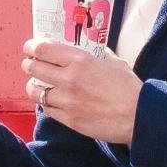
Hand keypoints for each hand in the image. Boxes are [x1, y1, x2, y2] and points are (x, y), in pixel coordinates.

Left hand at [22, 37, 142, 143]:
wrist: (137, 117)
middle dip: (29, 64)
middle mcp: (69, 79)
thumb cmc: (129, 89)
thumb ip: (98, 54)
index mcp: (81, 61)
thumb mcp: (114, 62)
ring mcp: (67, 101)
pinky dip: (45, 103)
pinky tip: (51, 100)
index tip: (30, 47)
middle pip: (33, 68)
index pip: (43, 49)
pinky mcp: (68, 119)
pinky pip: (46, 109)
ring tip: (38, 84)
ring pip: (35, 91)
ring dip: (34, 86)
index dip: (32, 47)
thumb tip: (90, 48)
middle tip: (31, 64)